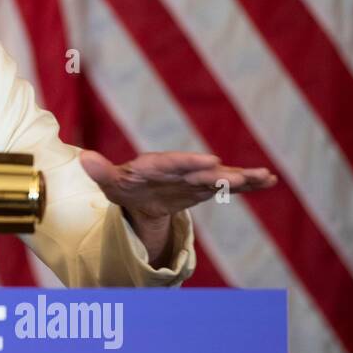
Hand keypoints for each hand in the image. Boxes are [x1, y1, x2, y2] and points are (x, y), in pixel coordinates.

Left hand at [79, 150, 276, 264]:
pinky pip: (229, 185)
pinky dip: (248, 184)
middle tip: (242, 177)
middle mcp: (180, 168)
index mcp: (155, 165)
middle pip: (201, 171)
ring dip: (242, 177)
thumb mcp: (112, 184)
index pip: (172, 163)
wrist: (139, 193)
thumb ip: (101, 173)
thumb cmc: (125, 186)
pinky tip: (269, 181)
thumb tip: (83, 159)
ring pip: (221, 176)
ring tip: (265, 177)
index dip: (191, 163)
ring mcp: (195, 177)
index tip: (211, 161)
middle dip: (221, 174)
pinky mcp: (206, 186)